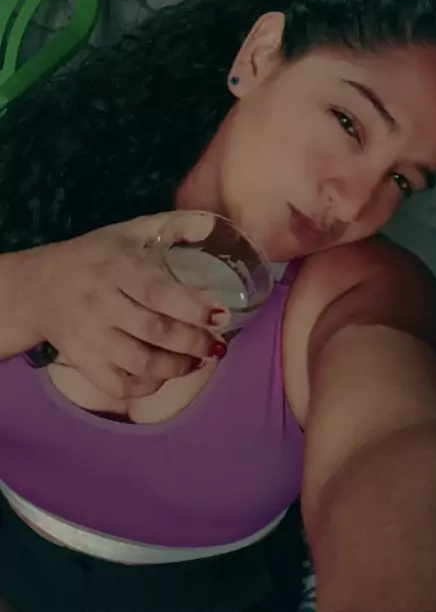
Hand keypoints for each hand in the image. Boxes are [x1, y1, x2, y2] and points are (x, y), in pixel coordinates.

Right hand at [8, 213, 229, 398]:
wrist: (37, 288)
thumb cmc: (93, 257)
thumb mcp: (129, 231)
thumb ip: (173, 225)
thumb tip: (214, 224)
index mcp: (118, 268)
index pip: (158, 292)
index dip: (192, 308)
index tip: (221, 316)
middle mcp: (103, 304)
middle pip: (155, 332)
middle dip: (194, 343)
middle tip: (216, 346)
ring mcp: (91, 337)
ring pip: (140, 363)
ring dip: (176, 368)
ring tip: (197, 361)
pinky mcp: (83, 363)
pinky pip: (119, 385)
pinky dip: (146, 387)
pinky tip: (162, 376)